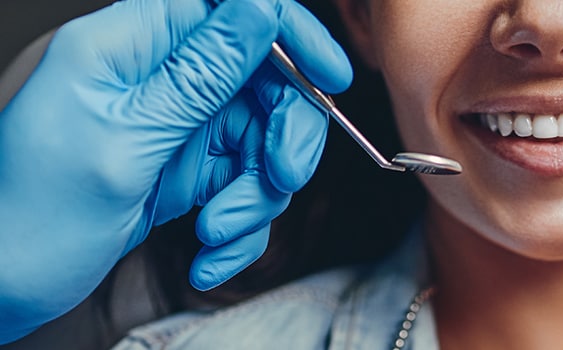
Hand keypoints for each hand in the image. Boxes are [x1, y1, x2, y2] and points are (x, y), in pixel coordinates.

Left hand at [0, 0, 350, 341]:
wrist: (0, 289)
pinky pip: (243, 186)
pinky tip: (209, 256)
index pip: (229, 8)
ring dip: (255, 197)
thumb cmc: (29, 215)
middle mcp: (158, 78)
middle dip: (282, 135)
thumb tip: (260, 8)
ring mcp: (176, 125)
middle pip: (262, 81)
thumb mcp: (125, 141)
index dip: (289, 34)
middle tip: (281, 177)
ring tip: (217, 234)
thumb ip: (200, 73)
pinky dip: (239, 227)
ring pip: (261, 141)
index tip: (329, 79)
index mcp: (128, 46)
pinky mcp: (186, 169)